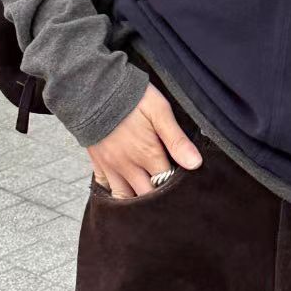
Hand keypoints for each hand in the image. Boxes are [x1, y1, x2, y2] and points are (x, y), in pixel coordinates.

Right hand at [87, 85, 201, 198]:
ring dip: (136, 202)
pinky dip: (114, 193)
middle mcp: (128, 166)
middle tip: (169, 198)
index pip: (166, 183)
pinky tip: (124, 192)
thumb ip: (177, 140)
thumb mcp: (160, 111)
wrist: (94, 88)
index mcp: (147, 154)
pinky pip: (104, 187)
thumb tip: (195, 164)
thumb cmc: (131, 97)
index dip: (177, 188)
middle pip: (146, 196)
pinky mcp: (97, 162)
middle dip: (159, 200)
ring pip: (124, 197)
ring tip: (148, 201)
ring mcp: (110, 166)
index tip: (185, 187)